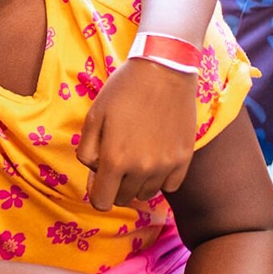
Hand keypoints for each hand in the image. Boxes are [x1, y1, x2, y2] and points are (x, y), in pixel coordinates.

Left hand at [77, 57, 195, 209]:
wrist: (163, 71)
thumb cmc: (122, 91)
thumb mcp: (93, 117)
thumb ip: (87, 151)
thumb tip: (95, 174)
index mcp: (115, 160)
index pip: (102, 202)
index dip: (96, 193)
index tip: (98, 179)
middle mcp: (142, 169)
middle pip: (124, 199)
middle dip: (115, 185)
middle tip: (115, 159)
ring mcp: (166, 166)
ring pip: (146, 193)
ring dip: (137, 182)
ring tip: (135, 155)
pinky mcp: (185, 159)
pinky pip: (170, 186)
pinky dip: (160, 178)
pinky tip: (154, 157)